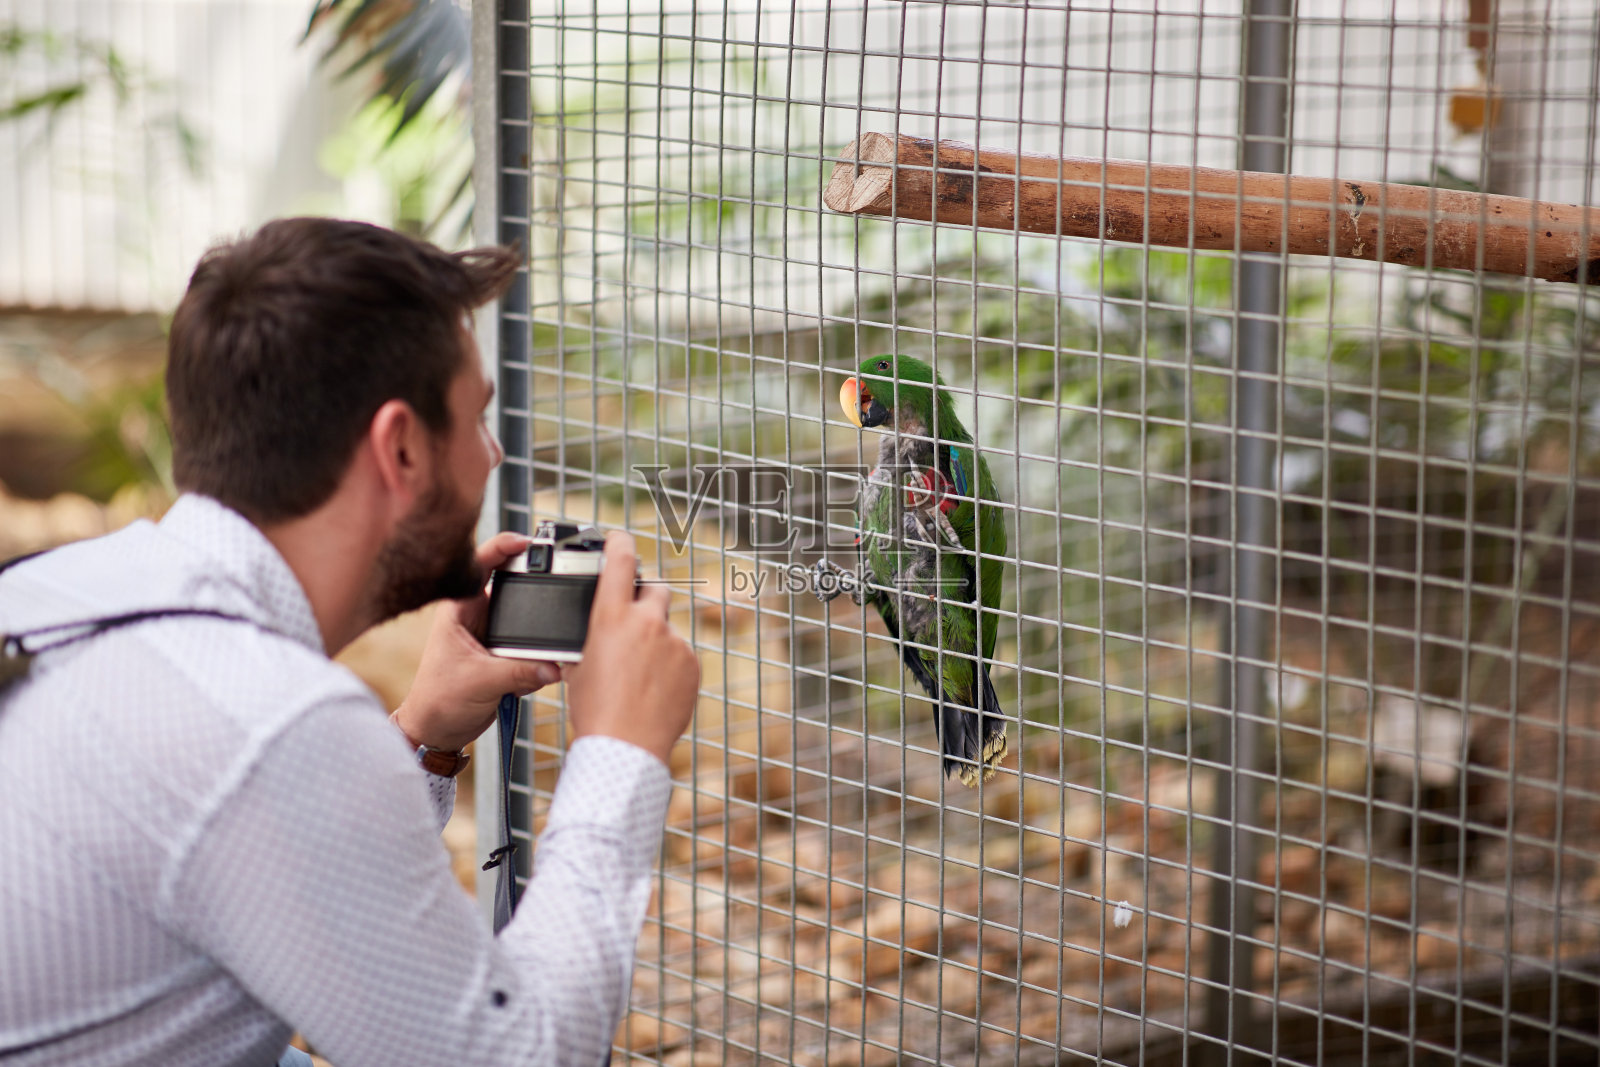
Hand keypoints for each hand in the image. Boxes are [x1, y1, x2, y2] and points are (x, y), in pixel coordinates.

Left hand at [393, 532, 559, 752]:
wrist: (437, 732)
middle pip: (512, 588)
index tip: (528, 543)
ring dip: (535, 639)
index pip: (480, 563)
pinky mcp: (503, 655)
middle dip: (533, 595)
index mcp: (460, 610)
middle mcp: (476, 616)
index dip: (504, 546)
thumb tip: (554, 667)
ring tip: (535, 655)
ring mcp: (491, 635)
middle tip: (554, 590)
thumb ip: (519, 673)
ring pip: (525, 622)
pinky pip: (530, 648)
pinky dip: (536, 661)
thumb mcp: (480, 682)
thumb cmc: (438, 701)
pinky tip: (527, 680)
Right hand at [561, 532, 698, 764]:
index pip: (620, 560)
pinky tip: (654, 689)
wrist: (626, 748)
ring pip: (667, 628)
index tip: (619, 539)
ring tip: (639, 675)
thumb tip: (594, 636)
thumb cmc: (595, 711)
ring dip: (655, 641)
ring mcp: (674, 642)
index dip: (619, 542)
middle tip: (632, 619)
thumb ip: (591, 639)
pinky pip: (681, 654)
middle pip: (654, 588)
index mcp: (611, 616)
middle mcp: (647, 621)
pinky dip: (670, 665)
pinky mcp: (692, 663)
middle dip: (644, 597)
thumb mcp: (578, 667)